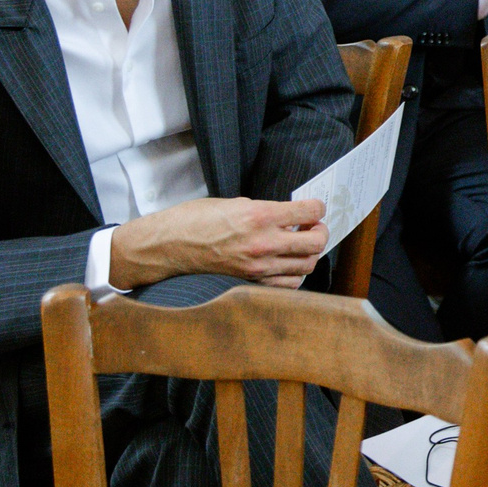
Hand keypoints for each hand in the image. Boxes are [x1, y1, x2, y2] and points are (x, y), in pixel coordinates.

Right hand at [109, 197, 328, 291]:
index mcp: (259, 215)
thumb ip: (265, 209)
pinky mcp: (251, 283)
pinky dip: (295, 273)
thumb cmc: (194, 219)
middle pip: (317, 241)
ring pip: (307, 264)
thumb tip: (288, 214)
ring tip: (300, 244)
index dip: (317, 208)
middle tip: (312, 227)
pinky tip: (287, 263)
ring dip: (309, 253)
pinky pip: (289, 284)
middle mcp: (264, 242)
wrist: (166, 246)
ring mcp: (258, 267)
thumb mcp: (233, 202)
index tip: (313, 208)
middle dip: (320, 231)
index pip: (310, 211)